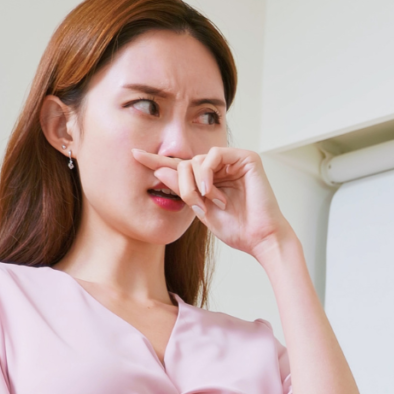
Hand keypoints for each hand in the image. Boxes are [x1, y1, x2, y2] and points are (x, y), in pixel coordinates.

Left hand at [131, 147, 294, 257]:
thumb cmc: (236, 229)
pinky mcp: (247, 158)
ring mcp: (235, 160)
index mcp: (211, 179)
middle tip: (196, 204)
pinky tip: (213, 192)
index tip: (134, 155)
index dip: (158, 161)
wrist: (260, 238)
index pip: (181, 167)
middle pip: (186, 163)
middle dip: (184, 184)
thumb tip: (159, 171)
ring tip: (209, 202)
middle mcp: (222, 167)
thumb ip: (182, 190)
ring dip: (197, 183)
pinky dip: (208, 173)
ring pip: (197, 159)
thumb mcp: (200, 209)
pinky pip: (214, 154)